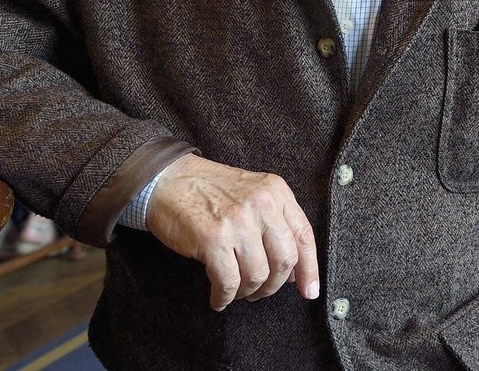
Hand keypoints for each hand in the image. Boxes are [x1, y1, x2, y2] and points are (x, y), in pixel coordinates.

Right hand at [145, 155, 319, 310]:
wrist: (169, 180)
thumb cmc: (211, 192)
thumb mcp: (254, 194)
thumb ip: (276, 223)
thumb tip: (292, 271)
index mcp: (277, 192)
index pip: (304, 236)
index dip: (309, 269)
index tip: (309, 291)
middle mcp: (263, 204)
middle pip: (285, 260)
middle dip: (274, 285)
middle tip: (260, 292)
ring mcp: (239, 221)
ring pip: (258, 275)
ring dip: (247, 292)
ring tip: (236, 292)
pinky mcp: (213, 239)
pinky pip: (229, 282)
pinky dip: (225, 297)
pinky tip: (219, 298)